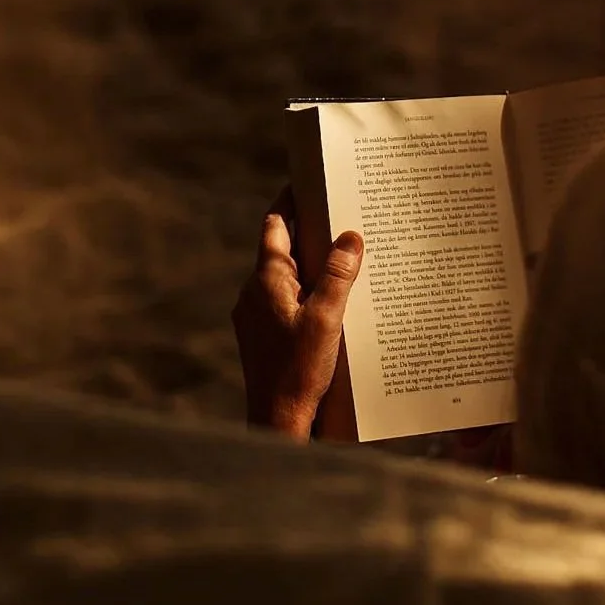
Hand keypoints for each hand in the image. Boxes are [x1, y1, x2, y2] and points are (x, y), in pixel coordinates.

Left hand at [232, 192, 362, 438]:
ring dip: (310, 265)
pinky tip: (332, 301)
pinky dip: (305, 291)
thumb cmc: (298, 370)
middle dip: (309, 232)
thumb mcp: (327, 319)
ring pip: (284, 276)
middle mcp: (254, 292)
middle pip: (281, 248)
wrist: (277, 420)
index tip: (310, 184)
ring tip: (345, 257)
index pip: (275, 226)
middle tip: (341, 216)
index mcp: (266, 280)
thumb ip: (339, 276)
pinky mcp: (262, 334)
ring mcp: (255, 314)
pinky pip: (284, 300)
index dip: (291, 202)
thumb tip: (350, 236)